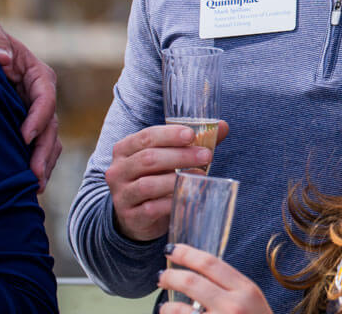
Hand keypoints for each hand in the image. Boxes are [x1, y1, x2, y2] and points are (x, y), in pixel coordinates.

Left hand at [0, 18, 61, 191]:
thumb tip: (4, 60)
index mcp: (38, 74)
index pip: (46, 98)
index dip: (38, 119)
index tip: (24, 137)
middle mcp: (42, 95)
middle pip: (50, 126)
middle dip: (44, 151)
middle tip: (34, 175)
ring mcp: (35, 112)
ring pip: (48, 140)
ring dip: (45, 163)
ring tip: (35, 186)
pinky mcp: (26, 124)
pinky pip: (39, 145)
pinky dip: (39, 163)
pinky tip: (31, 183)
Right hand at [105, 123, 228, 241]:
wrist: (136, 215)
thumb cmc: (156, 177)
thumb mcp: (168, 157)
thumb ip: (193, 143)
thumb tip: (222, 126)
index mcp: (125, 149)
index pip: (146, 137)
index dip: (169, 134)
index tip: (191, 135)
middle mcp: (118, 170)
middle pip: (148, 159)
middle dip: (180, 155)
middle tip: (206, 155)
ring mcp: (122, 195)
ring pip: (148, 184)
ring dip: (177, 179)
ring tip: (201, 175)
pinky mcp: (131, 216)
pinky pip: (152, 208)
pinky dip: (172, 201)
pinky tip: (188, 196)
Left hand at [158, 244, 270, 313]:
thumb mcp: (251, 300)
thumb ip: (230, 287)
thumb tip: (198, 272)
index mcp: (246, 290)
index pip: (211, 264)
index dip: (187, 254)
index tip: (171, 249)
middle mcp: (233, 306)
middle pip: (191, 282)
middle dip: (170, 276)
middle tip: (161, 276)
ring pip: (178, 310)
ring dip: (166, 307)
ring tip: (165, 308)